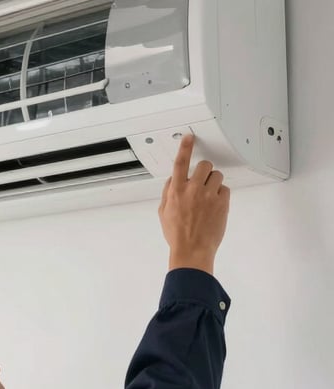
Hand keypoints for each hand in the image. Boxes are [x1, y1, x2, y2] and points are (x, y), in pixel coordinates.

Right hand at [158, 135, 229, 274]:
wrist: (192, 250)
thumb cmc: (177, 234)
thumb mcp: (163, 212)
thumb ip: (168, 193)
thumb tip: (172, 181)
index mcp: (176, 191)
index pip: (180, 163)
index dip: (185, 148)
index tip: (189, 138)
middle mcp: (192, 190)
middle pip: (204, 165)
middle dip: (204, 171)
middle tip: (203, 181)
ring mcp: (209, 196)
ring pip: (217, 175)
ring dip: (213, 182)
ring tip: (209, 196)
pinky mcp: (222, 203)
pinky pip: (225, 189)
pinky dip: (221, 194)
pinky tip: (215, 205)